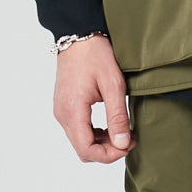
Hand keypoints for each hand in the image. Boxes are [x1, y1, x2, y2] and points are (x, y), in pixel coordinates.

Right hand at [53, 35, 133, 162]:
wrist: (79, 36)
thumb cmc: (96, 55)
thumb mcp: (113, 85)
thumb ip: (118, 117)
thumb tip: (122, 144)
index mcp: (73, 111)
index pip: (87, 150)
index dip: (109, 155)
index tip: (128, 145)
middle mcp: (62, 115)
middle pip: (83, 150)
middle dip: (108, 151)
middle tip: (130, 139)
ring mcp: (61, 111)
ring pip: (80, 142)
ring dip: (102, 143)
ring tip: (123, 131)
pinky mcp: (64, 107)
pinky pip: (78, 130)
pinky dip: (94, 134)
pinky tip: (111, 125)